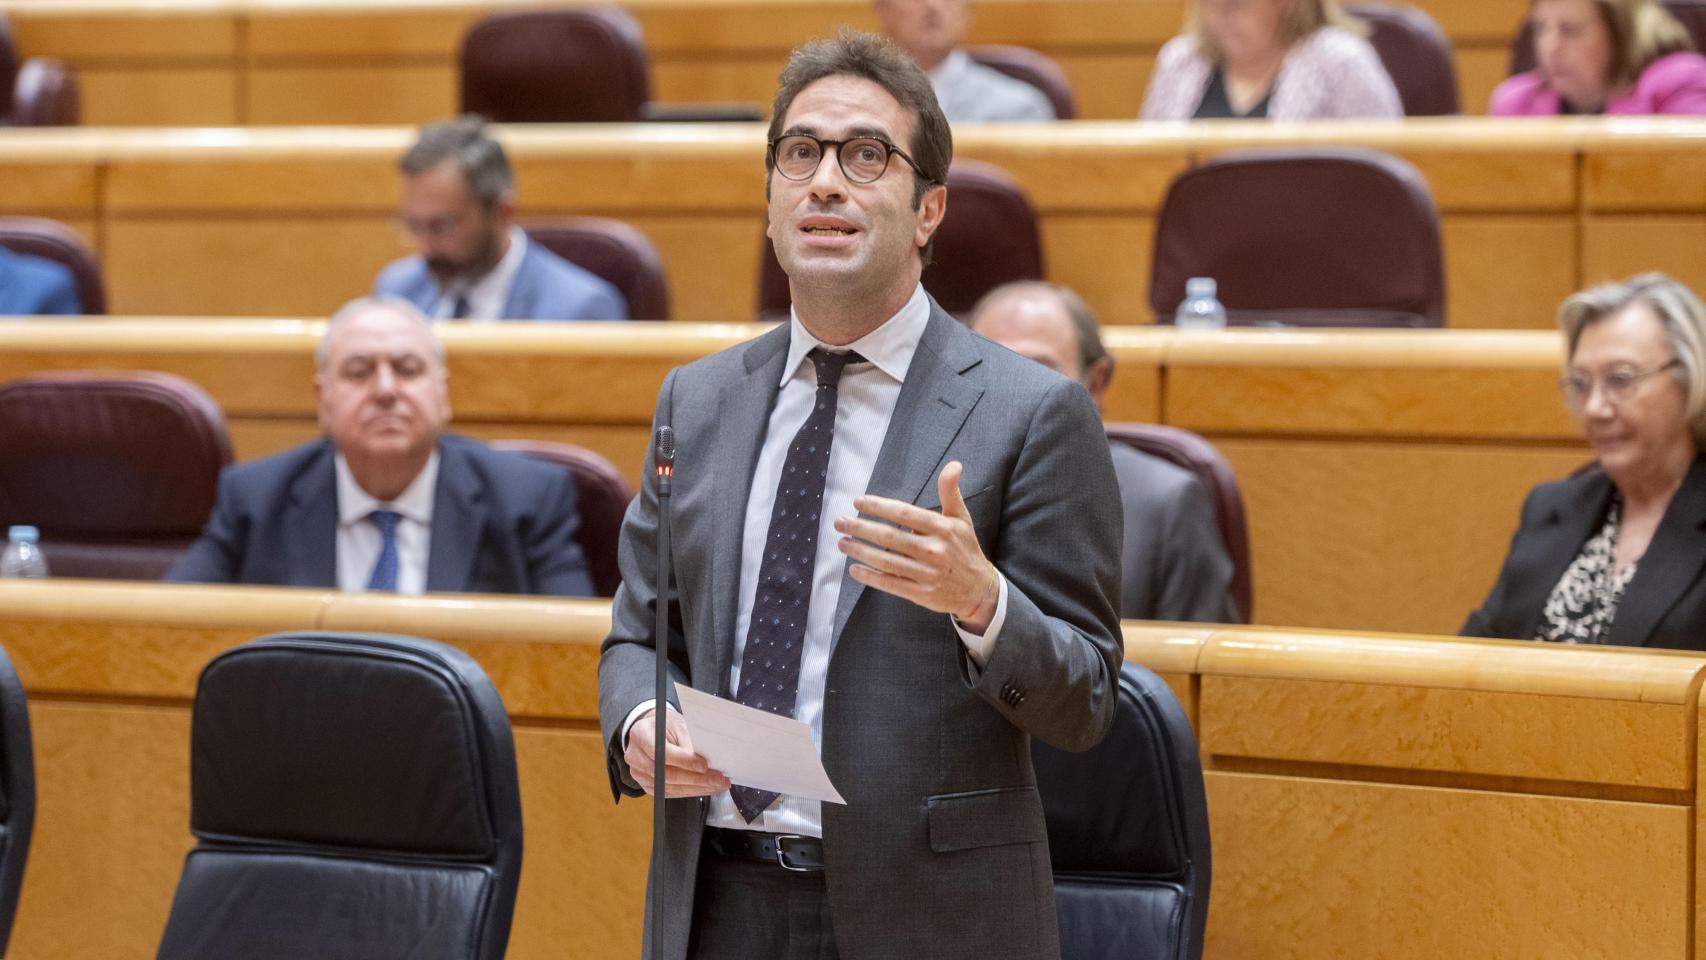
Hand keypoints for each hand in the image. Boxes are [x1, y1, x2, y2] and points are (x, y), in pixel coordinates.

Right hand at [624, 707, 730, 797]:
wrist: (652, 731)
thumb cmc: (666, 725)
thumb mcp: (678, 724)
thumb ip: (688, 742)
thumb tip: (707, 761)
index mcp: (641, 734)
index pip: (661, 752)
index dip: (684, 761)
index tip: (704, 765)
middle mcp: (636, 756)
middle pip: (666, 775)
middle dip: (696, 779)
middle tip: (718, 779)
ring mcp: (639, 774)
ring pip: (670, 787)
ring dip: (697, 788)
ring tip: (717, 785)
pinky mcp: (648, 785)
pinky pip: (670, 793)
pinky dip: (690, 791)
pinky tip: (706, 788)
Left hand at [835, 460, 999, 631]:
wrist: (979, 589)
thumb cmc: (965, 549)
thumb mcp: (961, 518)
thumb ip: (951, 492)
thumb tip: (953, 465)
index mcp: (942, 528)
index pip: (903, 513)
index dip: (878, 507)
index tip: (858, 502)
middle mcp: (934, 550)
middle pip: (889, 537)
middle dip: (860, 528)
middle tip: (840, 522)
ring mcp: (927, 574)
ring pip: (886, 561)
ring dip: (860, 551)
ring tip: (842, 542)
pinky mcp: (921, 594)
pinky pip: (890, 583)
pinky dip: (870, 577)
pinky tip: (854, 569)